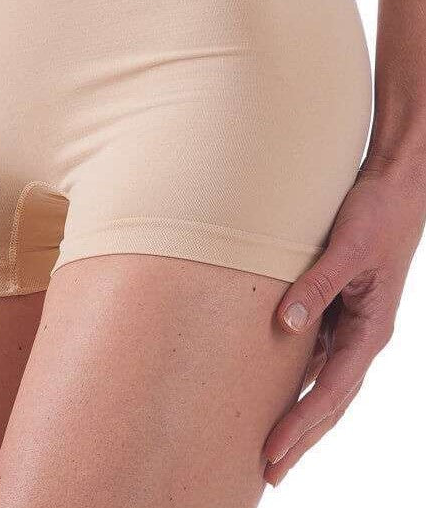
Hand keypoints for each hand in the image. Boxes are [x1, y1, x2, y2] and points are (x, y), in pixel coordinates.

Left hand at [264, 152, 424, 485]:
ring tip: (272, 444)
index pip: (330, 393)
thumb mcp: (345, 250)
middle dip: (301, 438)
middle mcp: (361, 336)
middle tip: (268, 472)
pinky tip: (276, 388)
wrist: (394, 190)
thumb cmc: (375, 216)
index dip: (300, 425)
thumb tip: (284, 325)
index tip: (272, 452)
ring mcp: (351, 324)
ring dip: (299, 413)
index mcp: (370, 330)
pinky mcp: (339, 309)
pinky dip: (298, 377)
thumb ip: (316, 287)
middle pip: (328, 401)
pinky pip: (317, 353)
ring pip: (323, 382)